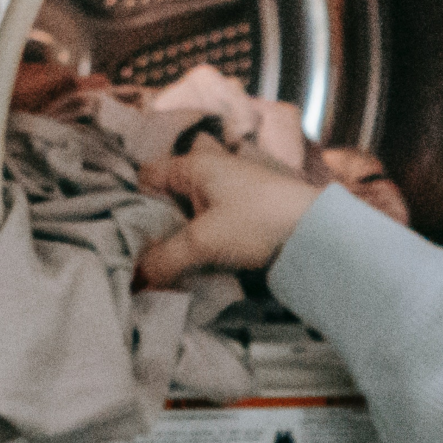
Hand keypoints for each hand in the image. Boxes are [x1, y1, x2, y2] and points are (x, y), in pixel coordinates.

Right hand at [135, 144, 323, 288]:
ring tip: (164, 261)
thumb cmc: (257, 220)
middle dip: (158, 220)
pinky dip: (204, 237)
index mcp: (197, 163)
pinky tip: (198, 260)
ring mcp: (235, 188)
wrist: (318, 231)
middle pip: (172, 192)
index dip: (133, 200)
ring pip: (194, 209)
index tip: (124, 230)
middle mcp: (214, 168)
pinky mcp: (252, 210)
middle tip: (140, 250)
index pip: (149, 175)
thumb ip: (165, 259)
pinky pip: (215, 220)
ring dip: (182, 233)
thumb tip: (136, 278)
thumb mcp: (202, 241)